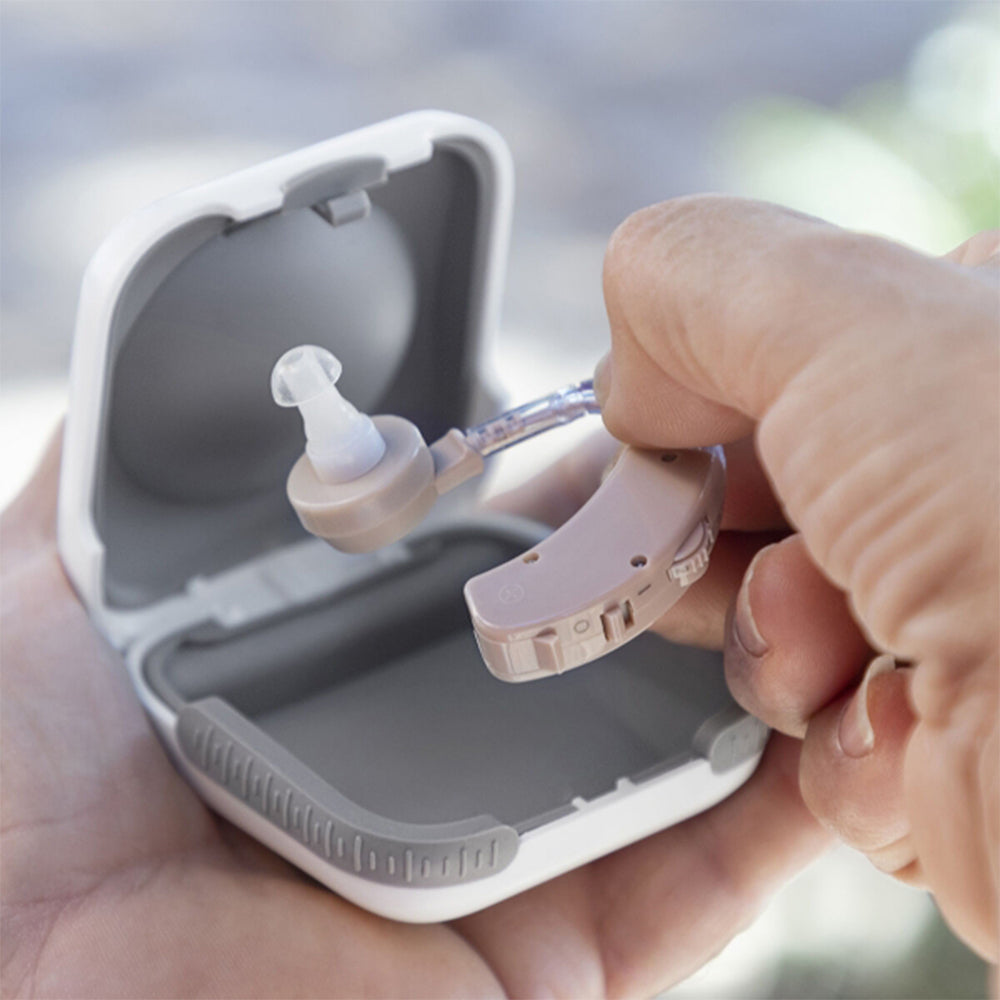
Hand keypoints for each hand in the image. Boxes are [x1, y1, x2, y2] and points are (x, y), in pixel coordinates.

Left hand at [1, 432, 828, 996]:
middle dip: (679, 556)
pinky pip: (698, 882)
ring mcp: (512, 854)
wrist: (52, 999)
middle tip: (747, 472)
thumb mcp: (46, 597)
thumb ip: (112, 481)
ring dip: (747, 663)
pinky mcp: (560, 962)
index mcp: (356, 661)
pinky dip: (775, 808)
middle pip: (596, 641)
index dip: (571, 480)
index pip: (498, 553)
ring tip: (809, 572)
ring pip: (670, 750)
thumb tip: (165, 355)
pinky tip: (823, 717)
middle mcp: (447, 748)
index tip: (639, 405)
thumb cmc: (21, 796)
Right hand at [595, 197, 998, 958]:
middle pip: (792, 494)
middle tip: (729, 543)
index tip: (670, 426)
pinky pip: (840, 741)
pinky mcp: (967, 761)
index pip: (819, 349)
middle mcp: (992, 493)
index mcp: (998, 364)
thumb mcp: (854, 323)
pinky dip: (836, 749)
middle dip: (734, 529)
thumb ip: (707, 279)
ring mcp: (988, 629)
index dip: (725, 388)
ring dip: (780, 647)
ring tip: (836, 655)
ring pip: (800, 624)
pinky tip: (891, 744)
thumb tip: (628, 359)